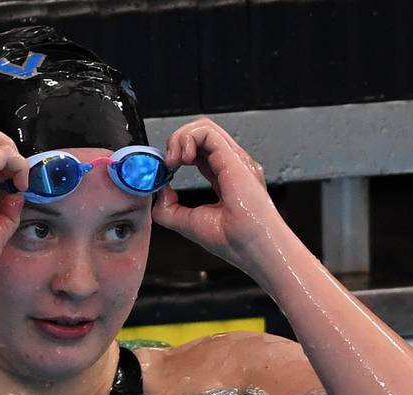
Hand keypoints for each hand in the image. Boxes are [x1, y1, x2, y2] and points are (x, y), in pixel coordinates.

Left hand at [152, 118, 280, 268]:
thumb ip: (168, 207)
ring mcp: (235, 160)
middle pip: (201, 134)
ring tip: (174, 161)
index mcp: (224, 178)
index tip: (166, 172)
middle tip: (167, 164)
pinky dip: (187, 138)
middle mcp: (232, 165)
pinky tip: (182, 159)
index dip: (177, 155)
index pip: (199, 151)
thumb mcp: (187, 223)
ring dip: (179, 138)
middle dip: (176, 142)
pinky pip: (207, 132)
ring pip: (204, 127)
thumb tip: (159, 190)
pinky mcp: (233, 159)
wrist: (253, 249)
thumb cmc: (234, 241)